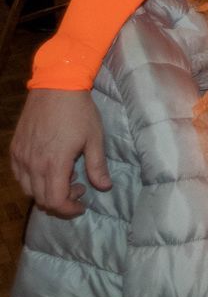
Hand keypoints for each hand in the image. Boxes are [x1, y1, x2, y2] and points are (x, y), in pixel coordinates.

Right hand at [10, 88, 110, 217]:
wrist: (56, 87)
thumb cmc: (79, 112)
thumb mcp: (94, 138)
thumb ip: (97, 166)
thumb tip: (104, 187)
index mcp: (54, 164)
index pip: (55, 201)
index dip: (69, 209)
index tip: (82, 204)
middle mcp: (33, 164)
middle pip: (40, 199)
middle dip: (61, 200)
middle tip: (79, 186)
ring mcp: (21, 156)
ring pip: (27, 189)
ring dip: (46, 191)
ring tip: (65, 174)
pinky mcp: (15, 149)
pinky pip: (19, 175)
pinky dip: (32, 180)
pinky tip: (48, 168)